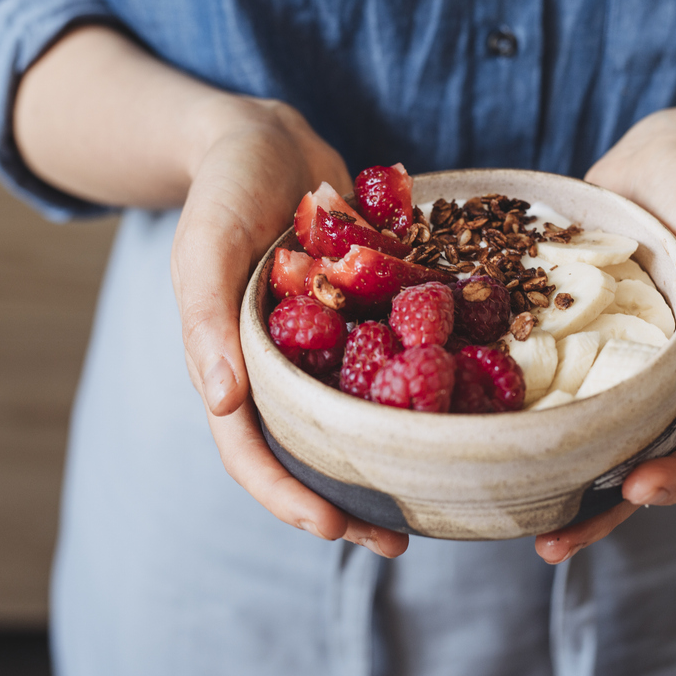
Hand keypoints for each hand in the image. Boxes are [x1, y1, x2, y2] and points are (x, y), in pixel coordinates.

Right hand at [171, 98, 408, 557]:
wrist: (270, 138)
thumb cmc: (225, 188)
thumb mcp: (205, 245)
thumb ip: (207, 320)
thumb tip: (219, 403)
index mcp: (235, 367)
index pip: (252, 452)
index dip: (289, 498)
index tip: (337, 529)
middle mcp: (283, 368)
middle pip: (311, 453)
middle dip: (349, 502)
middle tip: (402, 538)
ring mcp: (327, 345)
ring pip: (358, 419)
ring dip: (392, 459)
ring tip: (442, 491)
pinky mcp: (365, 315)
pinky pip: (396, 361)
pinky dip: (423, 387)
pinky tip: (470, 405)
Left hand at [535, 105, 675, 563]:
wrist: (661, 161)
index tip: (637, 490)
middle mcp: (651, 384)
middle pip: (631, 466)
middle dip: (596, 513)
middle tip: (551, 544)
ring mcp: (604, 366)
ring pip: (579, 439)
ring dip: (548, 481)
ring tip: (506, 515)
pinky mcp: (562, 339)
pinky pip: (540, 385)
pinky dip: (515, 413)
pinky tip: (474, 428)